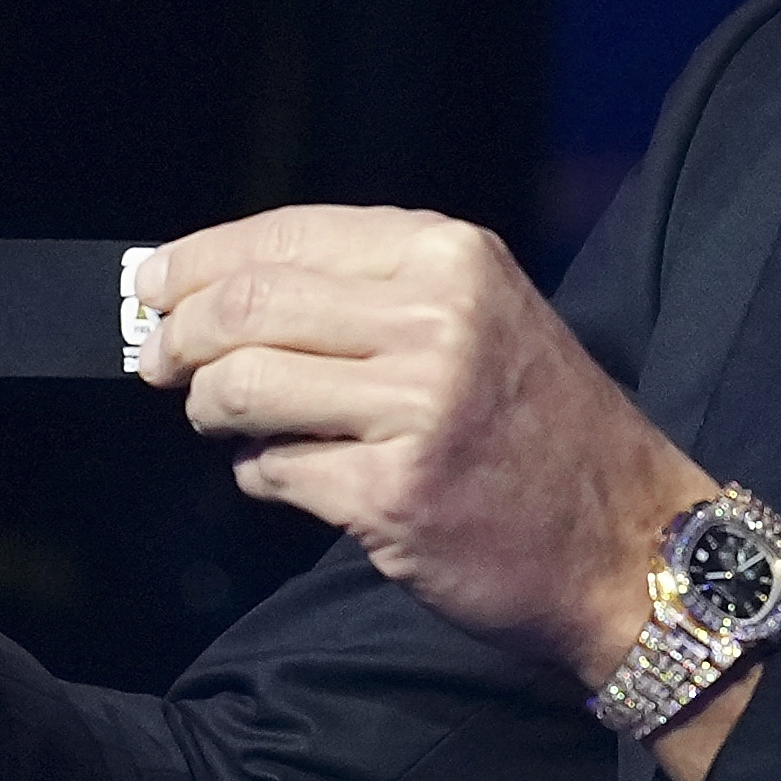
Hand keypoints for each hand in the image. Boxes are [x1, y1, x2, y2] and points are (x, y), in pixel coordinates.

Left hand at [140, 207, 713, 692]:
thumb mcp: (480, 316)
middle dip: (177, 336)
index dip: (195, 261)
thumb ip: (369, 293)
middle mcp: (436, 319)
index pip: (284, 235)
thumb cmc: (545, 431)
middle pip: (245, 305)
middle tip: (158, 362)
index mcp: (451, 257)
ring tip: (230, 424)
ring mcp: (416, 409)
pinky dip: (262, 476)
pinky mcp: (393, 496)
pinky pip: (271, 472)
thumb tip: (219, 291)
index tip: (148, 286)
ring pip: (241, 387)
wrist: (633, 545)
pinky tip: (295, 477)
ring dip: (211, 411)